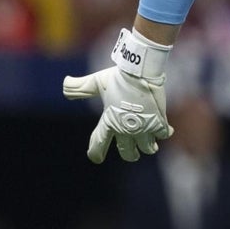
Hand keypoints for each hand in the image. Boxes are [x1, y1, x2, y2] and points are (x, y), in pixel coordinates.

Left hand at [63, 28, 173, 162]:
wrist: (141, 71)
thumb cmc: (118, 77)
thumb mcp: (96, 82)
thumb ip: (79, 87)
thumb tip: (64, 84)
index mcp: (109, 121)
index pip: (97, 144)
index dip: (95, 153)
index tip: (95, 157)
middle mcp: (125, 129)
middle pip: (127, 153)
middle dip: (130, 154)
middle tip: (133, 153)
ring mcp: (143, 127)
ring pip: (147, 148)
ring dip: (148, 147)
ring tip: (151, 145)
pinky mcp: (158, 121)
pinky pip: (163, 134)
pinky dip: (164, 133)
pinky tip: (165, 130)